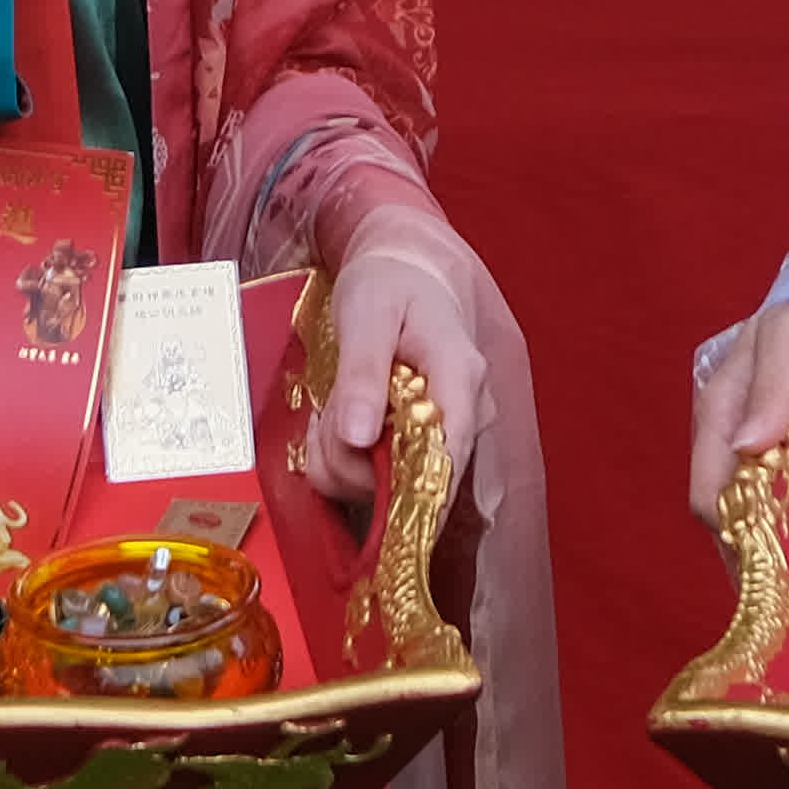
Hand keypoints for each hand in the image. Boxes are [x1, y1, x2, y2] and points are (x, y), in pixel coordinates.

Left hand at [314, 206, 487, 506]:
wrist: (405, 272)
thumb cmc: (390, 285)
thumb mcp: (366, 314)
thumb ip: (362, 375)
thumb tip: (360, 440)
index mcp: (459, 377)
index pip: (448, 456)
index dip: (414, 498)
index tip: (371, 517)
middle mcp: (463, 414)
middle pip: (412, 478)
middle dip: (353, 464)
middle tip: (324, 416)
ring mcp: (444, 433)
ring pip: (389, 484)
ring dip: (342, 460)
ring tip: (330, 410)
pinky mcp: (419, 444)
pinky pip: (379, 475)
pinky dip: (345, 460)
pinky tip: (339, 424)